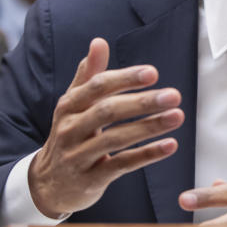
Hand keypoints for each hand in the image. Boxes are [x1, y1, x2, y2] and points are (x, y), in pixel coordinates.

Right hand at [29, 38, 184, 217]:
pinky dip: (147, 155)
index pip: (97, 87)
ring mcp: (79, 156)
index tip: (153, 73)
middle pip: (107, 111)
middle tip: (173, 95)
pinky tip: (170, 145)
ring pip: (116, 138)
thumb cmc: (71, 135)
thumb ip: (89, 74)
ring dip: (149, 127)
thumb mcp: (74, 105)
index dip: (125, 78)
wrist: (48, 185)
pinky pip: (122, 165)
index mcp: (69, 106)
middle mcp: (71, 129)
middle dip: (142, 102)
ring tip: (178, 116)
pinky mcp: (91, 179)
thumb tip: (99, 42)